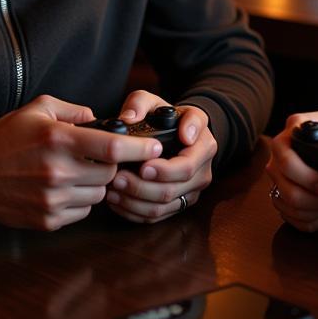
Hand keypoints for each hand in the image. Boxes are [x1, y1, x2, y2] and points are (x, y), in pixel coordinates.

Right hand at [0, 95, 163, 230]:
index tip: (155, 147)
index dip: (139, 149)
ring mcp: (52, 200)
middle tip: (98, 156)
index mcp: (59, 141)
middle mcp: (58, 172)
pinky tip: (63, 187)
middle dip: (111, 163)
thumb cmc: (4, 138)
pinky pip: (82, 210)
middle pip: (109, 172)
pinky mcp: (47, 220)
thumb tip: (101, 119)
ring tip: (76, 170)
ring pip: (98, 193)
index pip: (111, 148)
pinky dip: (80, 199)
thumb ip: (75, 110)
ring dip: (96, 182)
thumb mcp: (39, 109)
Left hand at [105, 92, 216, 223]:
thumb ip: (140, 102)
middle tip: (117, 178)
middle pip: (172, 190)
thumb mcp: (155, 102)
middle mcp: (204, 170)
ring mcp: (193, 190)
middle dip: (141, 187)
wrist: (182, 132)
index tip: (143, 166)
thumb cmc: (167, 117)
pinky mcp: (180, 203)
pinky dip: (134, 212)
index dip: (164, 170)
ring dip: (135, 202)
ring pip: (163, 206)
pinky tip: (117, 201)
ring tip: (112, 190)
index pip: (187, 166)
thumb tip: (128, 118)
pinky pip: (157, 216)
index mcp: (204, 144)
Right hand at [266, 109, 317, 231]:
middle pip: (285, 188)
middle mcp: (279, 153)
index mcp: (294, 130)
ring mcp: (278, 176)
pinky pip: (291, 217)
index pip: (286, 158)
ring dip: (316, 211)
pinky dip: (313, 219)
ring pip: (288, 206)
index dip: (305, 176)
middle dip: (314, 200)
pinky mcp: (281, 194)